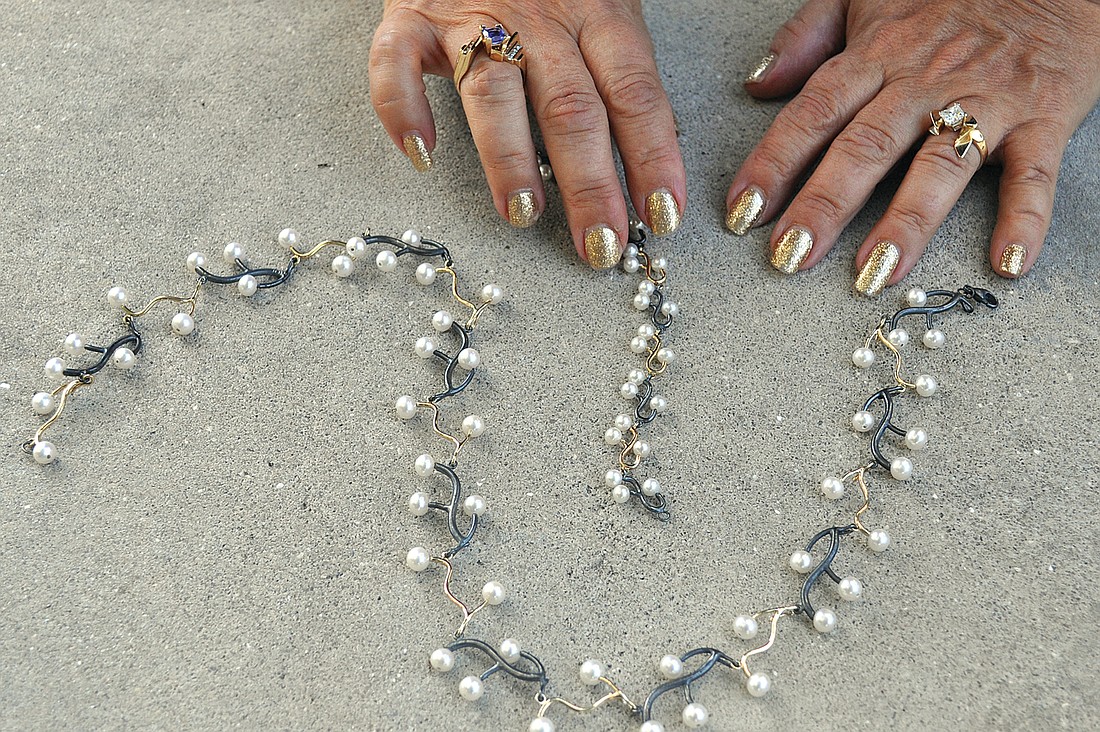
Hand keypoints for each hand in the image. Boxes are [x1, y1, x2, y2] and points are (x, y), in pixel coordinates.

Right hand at [368, 0, 685, 267]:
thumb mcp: (599, 7)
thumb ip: (616, 70)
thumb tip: (649, 158)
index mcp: (598, 12)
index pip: (635, 93)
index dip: (652, 158)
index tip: (662, 215)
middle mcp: (540, 16)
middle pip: (572, 107)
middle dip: (590, 184)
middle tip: (600, 242)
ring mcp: (471, 17)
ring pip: (493, 92)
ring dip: (510, 158)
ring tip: (524, 212)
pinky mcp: (411, 17)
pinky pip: (397, 64)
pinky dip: (404, 109)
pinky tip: (422, 154)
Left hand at [725, 0, 1099, 293]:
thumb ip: (808, 36)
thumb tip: (759, 83)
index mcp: (880, 52)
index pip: (815, 111)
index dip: (774, 162)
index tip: (741, 211)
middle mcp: (926, 80)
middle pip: (866, 146)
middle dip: (823, 205)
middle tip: (789, 256)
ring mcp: (986, 100)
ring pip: (939, 166)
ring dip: (905, 223)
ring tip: (872, 273)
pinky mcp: (1043, 117)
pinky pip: (1034, 173)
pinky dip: (1025, 218)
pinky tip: (1005, 263)